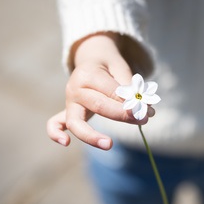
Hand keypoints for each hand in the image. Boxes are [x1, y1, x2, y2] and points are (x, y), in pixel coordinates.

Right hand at [46, 33, 153, 149]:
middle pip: (97, 106)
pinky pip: (55, 123)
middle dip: (121, 116)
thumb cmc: (109, 66)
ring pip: (75, 121)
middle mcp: (74, 88)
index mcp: (88, 74)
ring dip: (92, 135)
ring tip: (109, 145)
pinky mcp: (67, 112)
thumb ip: (129, 87)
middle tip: (142, 120)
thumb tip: (145, 108)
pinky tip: (65, 142)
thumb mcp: (120, 68)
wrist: (91, 58)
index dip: (131, 103)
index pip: (111, 92)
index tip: (148, 110)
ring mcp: (68, 101)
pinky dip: (56, 133)